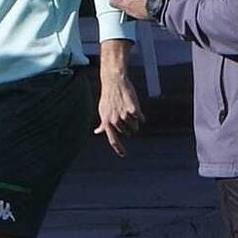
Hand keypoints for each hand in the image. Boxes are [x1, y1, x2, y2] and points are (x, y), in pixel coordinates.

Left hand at [94, 40, 143, 156]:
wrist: (114, 82)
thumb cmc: (108, 97)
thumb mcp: (102, 110)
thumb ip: (103, 123)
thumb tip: (97, 131)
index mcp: (107, 122)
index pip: (113, 139)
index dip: (119, 148)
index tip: (123, 155)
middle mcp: (115, 121)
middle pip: (128, 132)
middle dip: (129, 127)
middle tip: (125, 115)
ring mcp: (124, 116)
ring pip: (135, 126)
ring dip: (134, 121)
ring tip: (128, 109)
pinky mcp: (134, 110)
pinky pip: (140, 118)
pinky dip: (140, 115)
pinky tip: (135, 108)